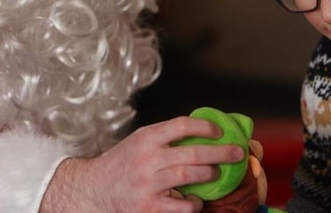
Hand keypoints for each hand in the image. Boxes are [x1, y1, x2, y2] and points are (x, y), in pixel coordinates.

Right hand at [40, 116, 245, 212]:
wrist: (94, 190)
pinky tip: (197, 201)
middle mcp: (147, 159)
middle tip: (236, 154)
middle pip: (191, 153)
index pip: (181, 125)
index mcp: (146, 138)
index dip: (205, 127)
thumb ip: (165, 137)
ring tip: (216, 174)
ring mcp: (148, 184)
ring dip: (208, 175)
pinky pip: (180, 206)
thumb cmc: (122, 164)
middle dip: (220, 153)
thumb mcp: (139, 142)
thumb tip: (203, 133)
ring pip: (188, 176)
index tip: (219, 131)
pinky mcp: (148, 207)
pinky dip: (193, 204)